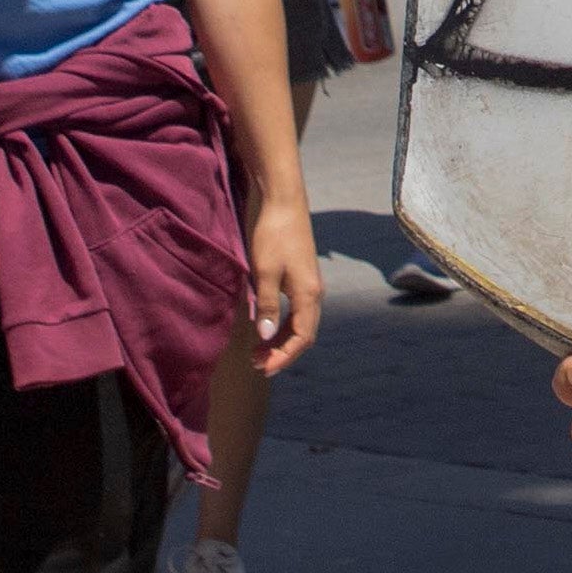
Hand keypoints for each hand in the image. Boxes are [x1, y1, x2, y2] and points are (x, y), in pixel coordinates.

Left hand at [245, 199, 321, 376]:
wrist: (284, 203)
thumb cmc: (274, 236)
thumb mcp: (264, 272)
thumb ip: (265, 305)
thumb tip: (264, 337)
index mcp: (308, 294)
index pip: (302, 338)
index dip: (284, 356)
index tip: (263, 369)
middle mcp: (314, 293)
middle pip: (303, 334)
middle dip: (282, 352)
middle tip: (256, 364)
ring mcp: (310, 285)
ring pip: (300, 323)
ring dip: (281, 340)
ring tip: (258, 351)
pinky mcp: (302, 278)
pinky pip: (296, 311)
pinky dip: (282, 325)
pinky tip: (265, 326)